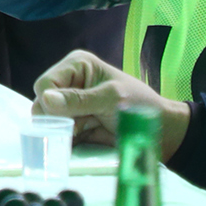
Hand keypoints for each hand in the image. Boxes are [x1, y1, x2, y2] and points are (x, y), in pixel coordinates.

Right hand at [32, 50, 186, 155]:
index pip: (45, 83)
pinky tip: (84, 139)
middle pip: (43, 102)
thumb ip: (78, 100)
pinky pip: (59, 134)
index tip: (66, 119)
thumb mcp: (111, 99)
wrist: (162, 132)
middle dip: (57, 118)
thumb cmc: (141, 106)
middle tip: (79, 127)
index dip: (50, 102)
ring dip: (64, 130)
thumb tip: (45, 99)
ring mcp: (72, 104)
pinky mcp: (76, 123)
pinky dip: (68, 140)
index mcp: (77, 65)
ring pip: (48, 121)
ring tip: (87, 131)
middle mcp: (69, 82)